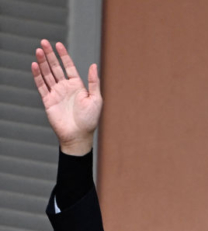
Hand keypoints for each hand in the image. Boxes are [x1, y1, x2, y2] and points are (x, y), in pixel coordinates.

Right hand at [31, 40, 101, 155]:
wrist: (78, 135)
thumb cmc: (90, 119)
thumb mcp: (96, 99)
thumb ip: (93, 82)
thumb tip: (93, 65)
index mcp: (78, 86)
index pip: (68, 66)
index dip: (63, 55)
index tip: (58, 44)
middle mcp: (65, 87)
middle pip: (55, 67)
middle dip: (50, 55)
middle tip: (43, 42)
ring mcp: (56, 93)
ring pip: (47, 74)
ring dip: (42, 63)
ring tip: (38, 50)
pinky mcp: (48, 101)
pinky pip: (41, 86)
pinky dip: (37, 76)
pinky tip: (34, 65)